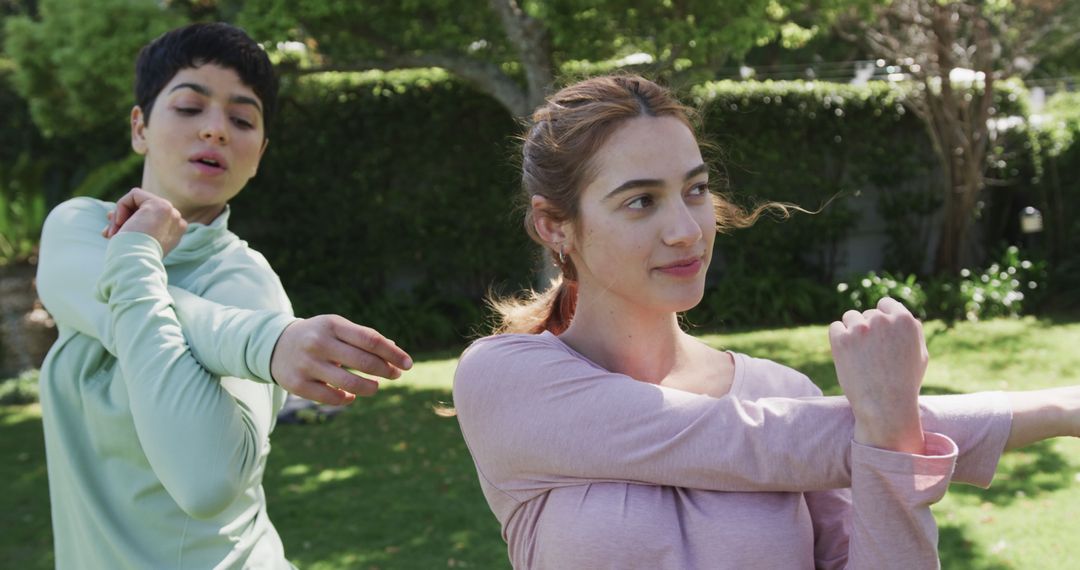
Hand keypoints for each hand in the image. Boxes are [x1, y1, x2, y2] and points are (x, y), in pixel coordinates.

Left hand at [103, 188, 187, 256]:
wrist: (135, 264)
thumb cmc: (130, 260)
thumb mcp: (133, 243)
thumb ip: (129, 228)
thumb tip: (110, 214)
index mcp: (174, 234)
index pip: (150, 218)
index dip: (129, 223)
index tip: (112, 234)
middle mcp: (177, 222)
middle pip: (144, 209)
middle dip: (123, 218)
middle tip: (107, 233)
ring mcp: (171, 213)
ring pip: (138, 201)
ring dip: (120, 215)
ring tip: (111, 233)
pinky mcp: (159, 205)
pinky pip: (134, 194)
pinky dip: (121, 207)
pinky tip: (119, 223)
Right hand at [270, 315, 412, 404]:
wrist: (275, 345)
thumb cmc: (319, 335)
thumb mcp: (338, 328)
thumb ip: (365, 337)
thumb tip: (396, 352)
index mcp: (332, 325)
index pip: (370, 340)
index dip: (393, 353)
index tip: (408, 364)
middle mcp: (319, 343)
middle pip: (363, 361)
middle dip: (386, 371)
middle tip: (396, 375)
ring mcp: (307, 364)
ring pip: (349, 383)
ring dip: (369, 388)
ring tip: (375, 387)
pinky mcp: (298, 384)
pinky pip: (332, 397)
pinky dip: (347, 397)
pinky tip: (351, 394)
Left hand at [829, 297, 927, 453]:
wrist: (885, 407)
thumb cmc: (904, 384)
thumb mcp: (919, 354)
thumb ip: (911, 331)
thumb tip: (900, 314)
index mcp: (905, 320)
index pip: (886, 304)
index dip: (882, 317)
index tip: (878, 332)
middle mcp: (883, 320)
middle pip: (867, 314)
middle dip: (868, 330)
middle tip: (872, 356)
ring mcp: (860, 328)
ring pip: (850, 318)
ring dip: (852, 331)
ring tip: (860, 356)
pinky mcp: (841, 339)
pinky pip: (835, 328)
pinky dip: (838, 339)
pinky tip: (847, 356)